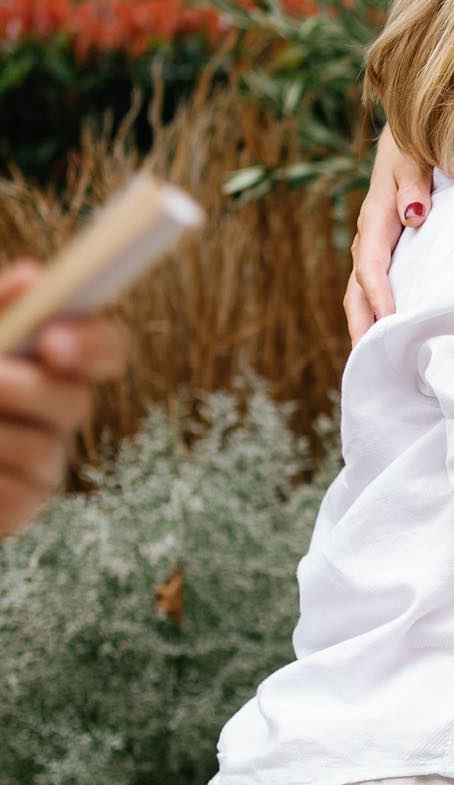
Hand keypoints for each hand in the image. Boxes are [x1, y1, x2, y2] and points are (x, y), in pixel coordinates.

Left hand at [0, 261, 127, 538]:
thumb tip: (32, 276)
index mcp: (45, 362)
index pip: (106, 350)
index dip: (95, 344)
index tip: (54, 341)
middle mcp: (52, 411)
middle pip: (76, 402)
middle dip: (26, 390)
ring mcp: (39, 463)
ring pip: (43, 450)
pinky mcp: (18, 508)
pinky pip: (16, 496)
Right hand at [345, 125, 432, 344]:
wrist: (407, 141)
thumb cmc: (415, 149)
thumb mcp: (415, 157)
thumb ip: (414, 184)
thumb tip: (413, 215)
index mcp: (375, 218)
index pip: (370, 263)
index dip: (378, 293)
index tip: (390, 321)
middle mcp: (367, 239)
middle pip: (356, 290)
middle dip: (360, 326)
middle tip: (367, 362)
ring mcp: (372, 250)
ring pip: (360, 295)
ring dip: (365, 327)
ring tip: (374, 363)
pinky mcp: (383, 256)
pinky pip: (373, 290)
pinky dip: (376, 316)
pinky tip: (389, 338)